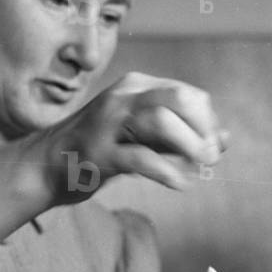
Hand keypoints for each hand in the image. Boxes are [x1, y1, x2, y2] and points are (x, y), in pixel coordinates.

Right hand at [33, 72, 227, 204]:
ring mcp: (108, 123)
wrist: (45, 167)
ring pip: (163, 122)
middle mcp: (123, 97)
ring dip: (189, 148)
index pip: (190, 95)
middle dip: (204, 130)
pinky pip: (142, 158)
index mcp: (137, 87)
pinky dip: (169, 172)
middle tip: (210, 158)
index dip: (209, 124)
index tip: (212, 149)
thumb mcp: (144, 136)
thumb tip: (226, 140)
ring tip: (197, 170)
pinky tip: (180, 184)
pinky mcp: (99, 153)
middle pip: (181, 99)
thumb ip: (182, 134)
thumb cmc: (102, 149)